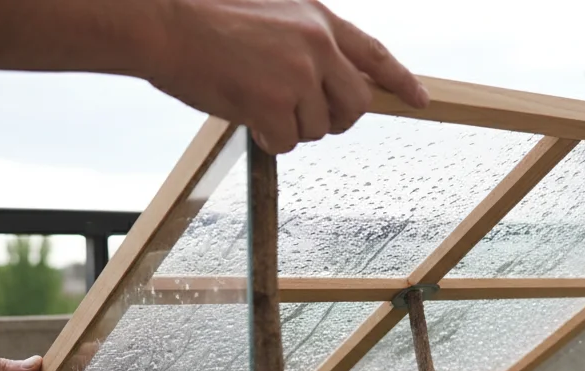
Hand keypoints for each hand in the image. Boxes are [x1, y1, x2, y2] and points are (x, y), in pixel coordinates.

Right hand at [151, 0, 428, 152]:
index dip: (400, 80)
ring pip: (317, 129)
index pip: (374, 55)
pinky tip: (246, 117)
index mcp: (318, 19)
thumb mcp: (270, 14)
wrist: (164, 23)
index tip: (420, 100)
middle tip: (300, 118)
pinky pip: (285, 143)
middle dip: (333, 120)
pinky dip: (266, 139)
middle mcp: (316, 45)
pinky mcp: (274, 103)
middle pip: (354, 105)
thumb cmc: (204, 18)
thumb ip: (305, 41)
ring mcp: (298, 75)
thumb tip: (326, 84)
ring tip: (255, 101)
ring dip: (288, 127)